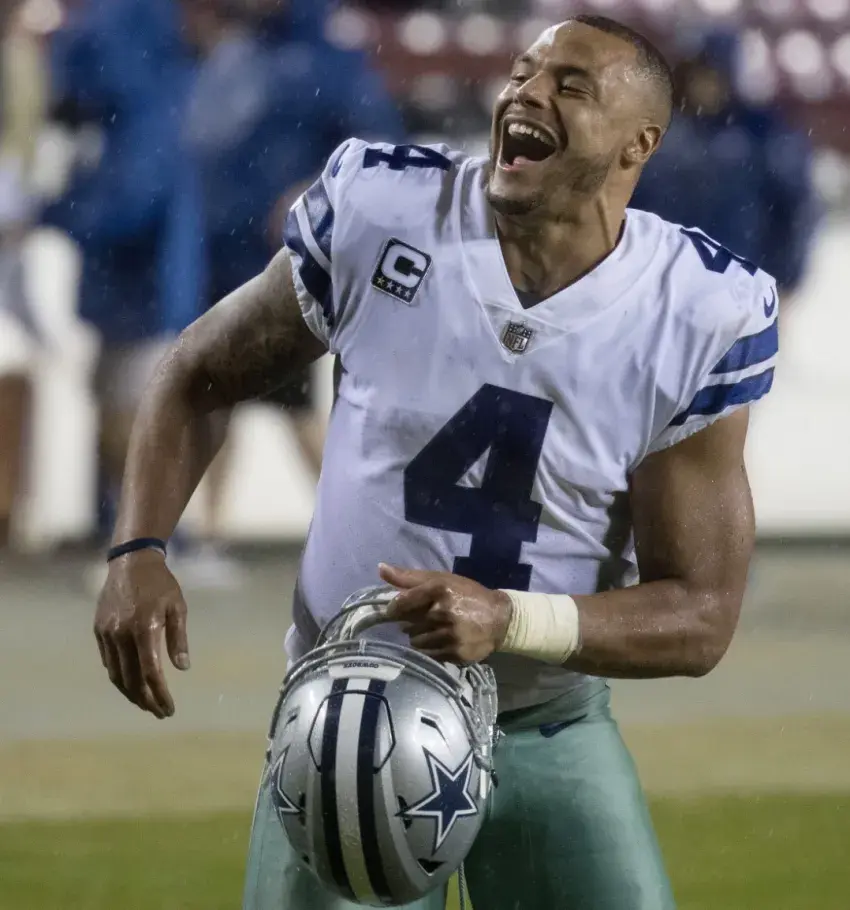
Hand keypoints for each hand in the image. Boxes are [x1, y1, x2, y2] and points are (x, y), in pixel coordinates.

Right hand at [93, 550, 189, 718]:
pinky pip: (109, 661)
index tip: (170, 708)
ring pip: (117, 675)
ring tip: (146, 704)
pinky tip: (132, 683)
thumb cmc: (161, 584)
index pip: (151, 673)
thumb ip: (179, 638)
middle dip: (146, 701)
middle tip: (160, 712)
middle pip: (132, 680)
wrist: (130, 561)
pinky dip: (120, 677)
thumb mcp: (177, 607)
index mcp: (144, 628)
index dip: (160, 694)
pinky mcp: (99, 631)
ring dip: (131, 694)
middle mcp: (122, 634)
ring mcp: (107, 633)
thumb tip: (182, 668)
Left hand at [379, 564, 511, 663]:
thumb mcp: (442, 580)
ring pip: (416, 642)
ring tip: (435, 631)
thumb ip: (409, 576)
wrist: (500, 619)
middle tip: (428, 619)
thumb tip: (380, 568)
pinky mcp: (455, 653)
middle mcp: (443, 612)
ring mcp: (450, 635)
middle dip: (413, 623)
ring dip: (420, 637)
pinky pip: (428, 654)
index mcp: (439, 590)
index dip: (395, 609)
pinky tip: (443, 641)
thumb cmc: (467, 595)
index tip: (395, 611)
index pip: (402, 602)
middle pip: (407, 624)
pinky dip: (431, 649)